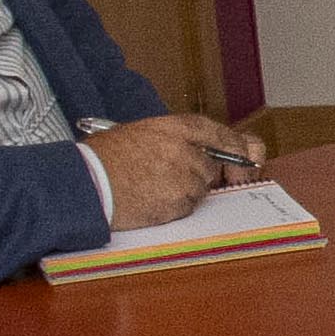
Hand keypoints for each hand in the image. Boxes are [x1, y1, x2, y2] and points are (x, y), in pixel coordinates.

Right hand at [84, 111, 270, 229]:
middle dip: (200, 176)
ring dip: (183, 192)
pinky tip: (148, 198)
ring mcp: (185, 179)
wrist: (87, 180)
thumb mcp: (146, 132)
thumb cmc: (108, 156)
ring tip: (150, 185)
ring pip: (200, 191)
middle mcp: (188, 151)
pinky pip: (186, 208)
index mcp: (181, 127)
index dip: (241, 153)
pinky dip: (172, 207)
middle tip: (170, 177)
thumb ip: (182, 140)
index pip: (228, 138)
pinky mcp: (178, 204)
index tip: (247, 163)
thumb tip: (212, 156)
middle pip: (214, 169)